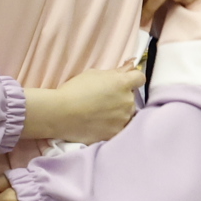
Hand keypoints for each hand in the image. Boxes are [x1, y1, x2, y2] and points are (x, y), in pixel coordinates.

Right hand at [23, 63, 143, 144]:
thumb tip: (129, 68)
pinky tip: (99, 123)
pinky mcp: (116, 133)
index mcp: (122, 83)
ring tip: (100, 113)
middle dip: (122, 97)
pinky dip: (113, 125)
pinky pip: (120, 127)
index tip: (123, 82)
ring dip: (119, 112)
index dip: (132, 79)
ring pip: (127, 113)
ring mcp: (123, 119)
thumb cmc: (74, 90)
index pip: (140, 78)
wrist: (60, 113)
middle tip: (104, 100)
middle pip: (132, 97)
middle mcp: (127, 101)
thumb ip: (115, 72)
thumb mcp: (93, 74)